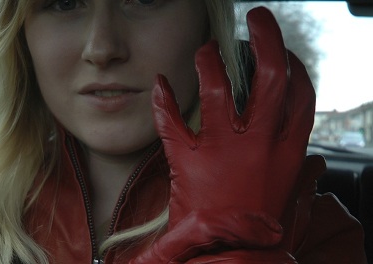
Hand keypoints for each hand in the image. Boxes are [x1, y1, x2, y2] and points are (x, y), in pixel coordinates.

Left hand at [131, 7, 316, 262]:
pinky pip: (172, 119)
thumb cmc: (260, 233)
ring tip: (206, 49)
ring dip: (211, 62)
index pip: (299, 95)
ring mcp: (223, 148)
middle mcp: (259, 143)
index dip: (293, 67)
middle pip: (269, 77)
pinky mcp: (189, 159)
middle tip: (257, 20)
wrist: (228, 258)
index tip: (283, 53)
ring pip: (220, 88)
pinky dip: (163, 99)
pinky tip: (160, 82)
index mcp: (287, 152)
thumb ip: (304, 179)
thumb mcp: (291, 203)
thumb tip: (316, 165)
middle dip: (265, 40)